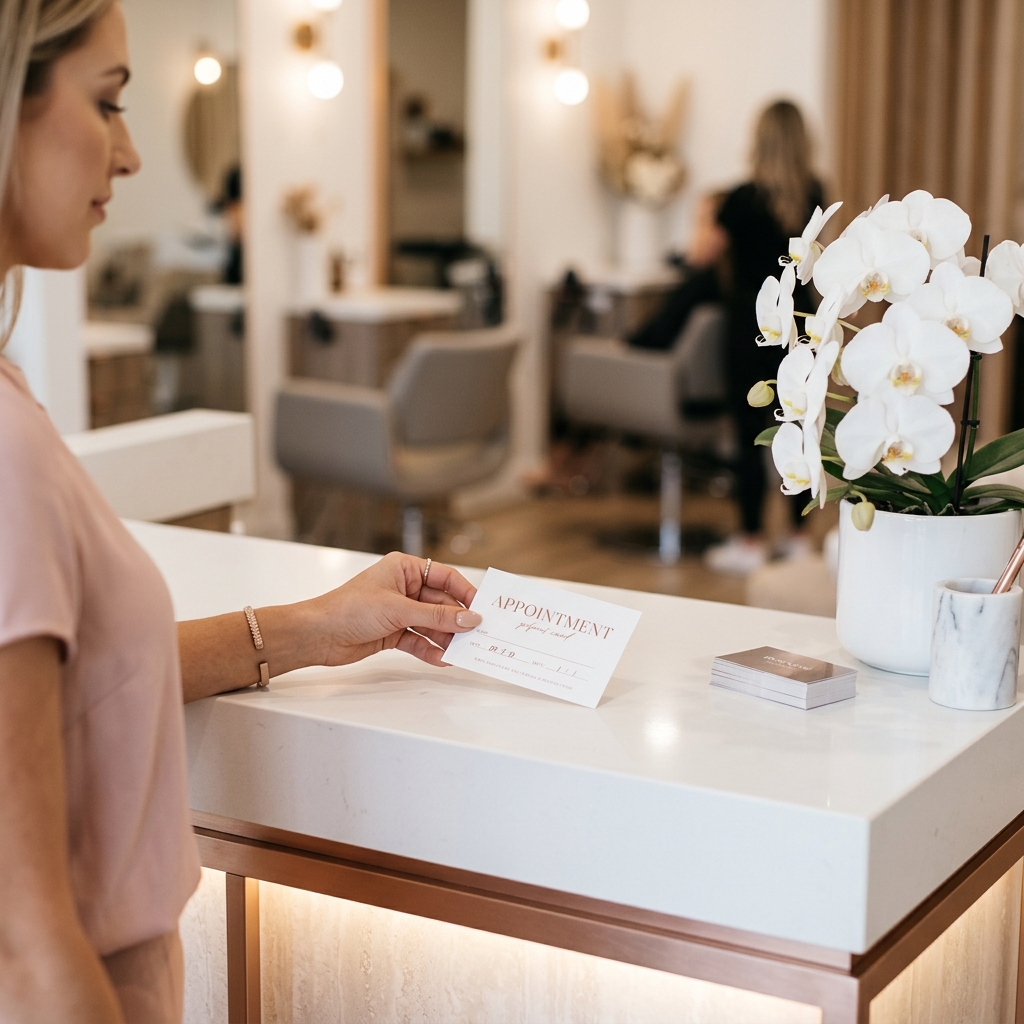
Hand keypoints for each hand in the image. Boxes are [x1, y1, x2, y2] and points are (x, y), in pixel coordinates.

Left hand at [306, 552, 479, 667]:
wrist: (317, 635)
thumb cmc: (349, 608)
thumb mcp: (399, 610)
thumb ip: (436, 616)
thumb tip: (469, 619)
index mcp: (404, 569)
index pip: (444, 576)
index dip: (465, 592)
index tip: (482, 608)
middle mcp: (403, 588)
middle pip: (440, 603)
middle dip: (457, 620)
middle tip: (478, 634)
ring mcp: (398, 611)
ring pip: (431, 624)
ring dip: (446, 637)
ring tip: (464, 651)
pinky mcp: (392, 632)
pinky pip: (418, 640)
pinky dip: (430, 649)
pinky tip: (442, 658)